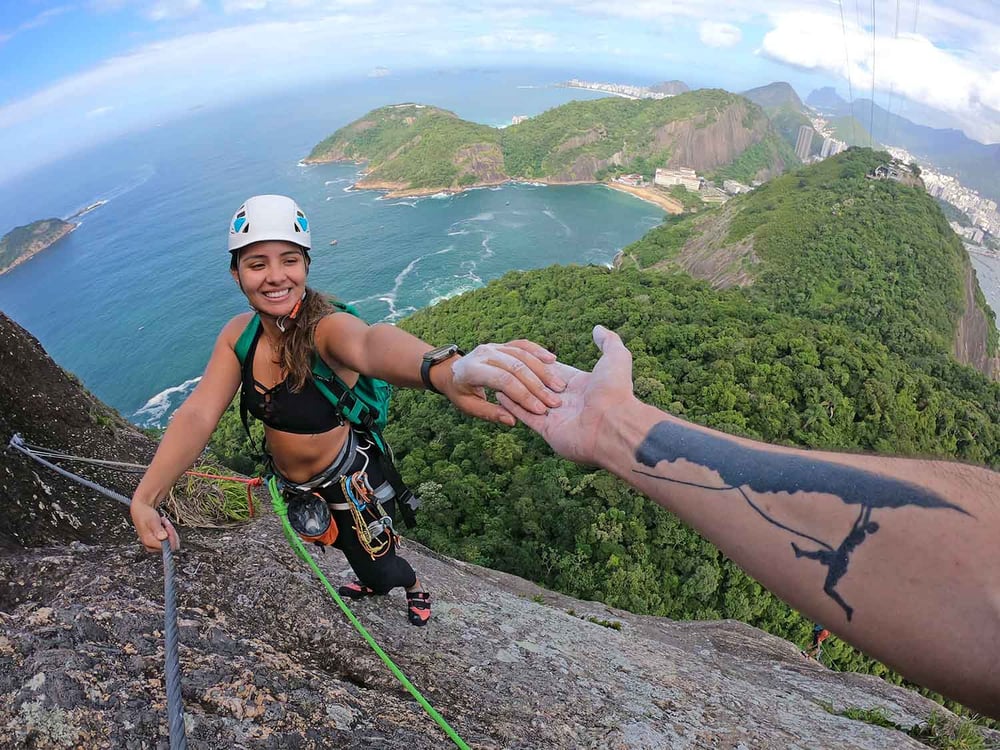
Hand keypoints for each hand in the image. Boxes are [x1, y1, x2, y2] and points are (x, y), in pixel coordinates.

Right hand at [130, 500, 180, 552]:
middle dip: (171, 532)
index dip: (172, 536)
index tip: (168, 526)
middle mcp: (151, 546)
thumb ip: (158, 530)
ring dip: (170, 530)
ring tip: (162, 522)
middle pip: (171, 544)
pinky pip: (170, 539)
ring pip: (172, 541)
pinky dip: (169, 530)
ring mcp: (154, 545)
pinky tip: (163, 524)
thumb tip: (164, 538)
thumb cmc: (145, 515)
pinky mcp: (158, 543)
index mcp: (148, 542)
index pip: (167, 546)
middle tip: (165, 522)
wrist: (141, 511)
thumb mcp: (152, 521)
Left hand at [443, 339, 565, 425]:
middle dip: (537, 386)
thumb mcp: (468, 406)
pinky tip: (552, 360)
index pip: (503, 381)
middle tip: (554, 402)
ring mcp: (494, 346)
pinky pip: (523, 345)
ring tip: (559, 386)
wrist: (450, 370)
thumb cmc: (459, 392)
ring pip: (522, 354)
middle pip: (516, 367)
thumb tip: (512, 421)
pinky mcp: (502, 344)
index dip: (523, 396)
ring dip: (542, 370)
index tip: (540, 411)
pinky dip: (538, 351)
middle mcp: (484, 353)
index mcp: (472, 370)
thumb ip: (489, 413)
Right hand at [497, 325, 634, 465]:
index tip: (525, 353)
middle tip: (506, 364)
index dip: (541, 362)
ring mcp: (556, 417)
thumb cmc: (615, 391)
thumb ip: (608, 341)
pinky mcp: (547, 430)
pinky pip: (525, 415)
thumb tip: (598, 328)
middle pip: (540, 384)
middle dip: (525, 375)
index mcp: (581, 385)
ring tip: (497, 377)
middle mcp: (567, 401)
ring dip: (516, 390)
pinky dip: (512, 406)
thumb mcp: (616, 358)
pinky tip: (499, 394)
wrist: (613, 425)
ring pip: (530, 399)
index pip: (554, 370)